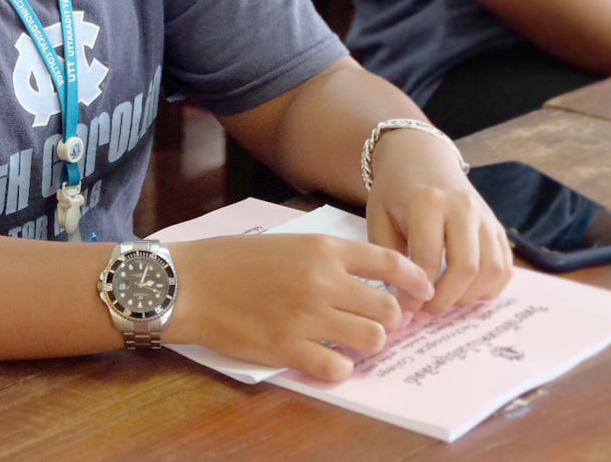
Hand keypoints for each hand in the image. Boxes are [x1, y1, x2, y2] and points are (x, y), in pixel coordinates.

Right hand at [172, 234, 432, 381]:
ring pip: (372, 338)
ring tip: (350, 340)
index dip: (414, 279)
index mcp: (321, 249)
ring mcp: (307, 317)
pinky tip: (326, 358)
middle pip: (388, 308)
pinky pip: (338, 368)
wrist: (187, 283)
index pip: (388, 262)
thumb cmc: (229, 260)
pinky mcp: (288, 348)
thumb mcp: (284, 241)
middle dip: (390, 317)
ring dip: (367, 341)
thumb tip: (362, 279)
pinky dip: (339, 367)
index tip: (423, 290)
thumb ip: (324, 258)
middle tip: (377, 321)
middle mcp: (322, 282)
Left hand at [365, 128, 513, 314]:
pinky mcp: (497, 226)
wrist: (421, 157)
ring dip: (470, 296)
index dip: (416, 290)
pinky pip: (505, 266)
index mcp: (427, 202)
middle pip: (466, 266)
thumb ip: (387, 256)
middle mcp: (462, 207)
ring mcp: (485, 216)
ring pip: (491, 269)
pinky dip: (490, 287)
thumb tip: (402, 300)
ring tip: (446, 301)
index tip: (404, 305)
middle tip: (427, 309)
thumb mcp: (378, 216)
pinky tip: (467, 291)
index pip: (427, 257)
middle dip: (446, 298)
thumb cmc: (394, 191)